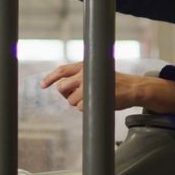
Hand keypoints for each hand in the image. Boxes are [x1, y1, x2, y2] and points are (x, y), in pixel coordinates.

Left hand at [40, 62, 174, 112]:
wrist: (132, 88)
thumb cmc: (113, 82)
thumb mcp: (96, 73)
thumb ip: (80, 77)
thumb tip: (62, 87)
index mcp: (84, 66)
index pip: (61, 70)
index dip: (50, 78)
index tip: (42, 85)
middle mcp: (83, 74)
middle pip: (62, 87)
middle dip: (65, 94)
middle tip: (76, 96)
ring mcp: (87, 86)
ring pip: (70, 100)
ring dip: (77, 103)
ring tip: (92, 98)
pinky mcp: (91, 98)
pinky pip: (79, 108)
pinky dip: (85, 109)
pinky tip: (96, 103)